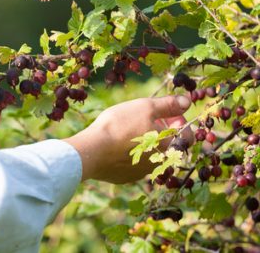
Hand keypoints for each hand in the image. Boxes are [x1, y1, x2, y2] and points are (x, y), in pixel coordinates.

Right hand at [64, 95, 192, 183]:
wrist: (92, 151)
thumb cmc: (120, 126)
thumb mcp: (145, 107)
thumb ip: (169, 105)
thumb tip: (187, 101)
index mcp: (169, 147)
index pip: (188, 136)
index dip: (179, 121)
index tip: (165, 113)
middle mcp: (159, 164)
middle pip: (169, 146)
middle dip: (162, 131)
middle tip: (146, 120)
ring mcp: (141, 174)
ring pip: (151, 156)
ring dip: (147, 144)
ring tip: (130, 131)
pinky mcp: (125, 178)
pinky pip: (134, 164)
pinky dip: (131, 154)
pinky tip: (117, 145)